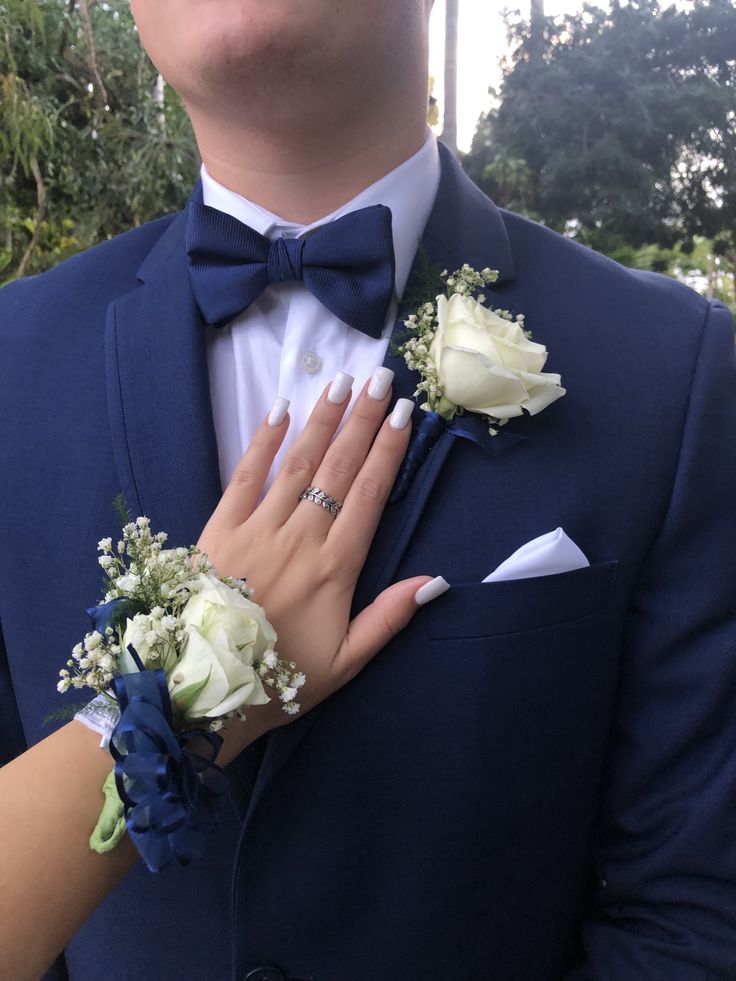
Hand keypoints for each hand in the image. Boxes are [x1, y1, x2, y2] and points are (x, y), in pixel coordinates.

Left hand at [195, 371, 441, 756]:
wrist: (203, 688)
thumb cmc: (281, 677)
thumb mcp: (346, 662)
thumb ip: (389, 618)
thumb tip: (436, 580)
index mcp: (335, 567)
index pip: (369, 494)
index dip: (389, 451)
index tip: (405, 414)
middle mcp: (300, 537)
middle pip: (338, 467)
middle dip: (363, 420)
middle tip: (382, 379)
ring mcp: (257, 528)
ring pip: (297, 462)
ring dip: (322, 420)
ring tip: (342, 384)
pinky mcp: (219, 527)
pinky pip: (244, 475)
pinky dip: (262, 441)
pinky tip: (279, 410)